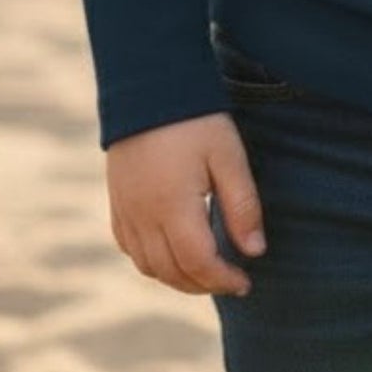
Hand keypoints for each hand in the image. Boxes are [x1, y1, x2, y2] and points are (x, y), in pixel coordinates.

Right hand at [106, 112, 265, 296]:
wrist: (148, 87)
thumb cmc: (195, 120)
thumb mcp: (228, 156)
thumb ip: (242, 205)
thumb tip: (255, 251)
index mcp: (173, 207)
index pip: (199, 263)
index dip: (223, 279)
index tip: (246, 282)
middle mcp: (143, 217)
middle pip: (172, 272)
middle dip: (203, 285)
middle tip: (232, 281)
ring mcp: (125, 212)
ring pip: (149, 266)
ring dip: (178, 278)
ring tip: (207, 272)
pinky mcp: (117, 203)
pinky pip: (130, 249)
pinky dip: (153, 263)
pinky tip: (173, 254)